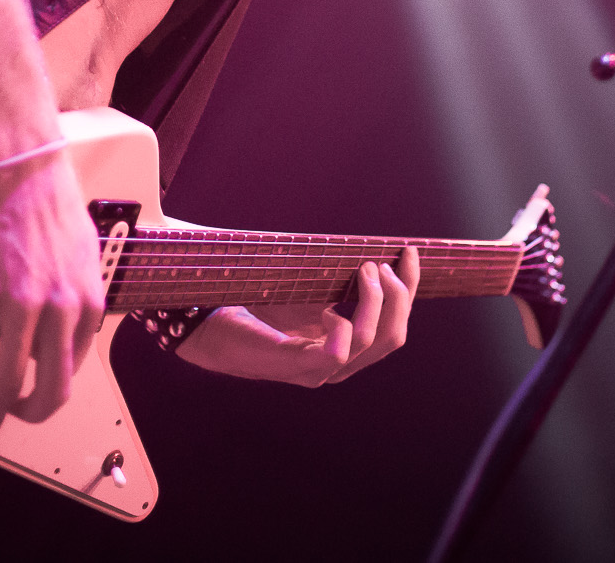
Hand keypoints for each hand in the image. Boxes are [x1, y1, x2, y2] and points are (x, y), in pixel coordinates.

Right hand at [0, 153, 106, 444]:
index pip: (75, 366)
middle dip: (31, 415)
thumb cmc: (51, 204)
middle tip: (14, 420)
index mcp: (88, 302)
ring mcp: (21, 309)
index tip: (35, 392)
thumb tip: (59, 329)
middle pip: (51, 389)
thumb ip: (74, 297)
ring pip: (10, 385)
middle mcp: (60, 312)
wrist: (20, 171)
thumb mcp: (83, 256)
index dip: (52, 387)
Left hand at [173, 247, 418, 385]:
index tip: (409, 251)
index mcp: (345, 344)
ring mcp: (315, 369)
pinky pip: (336, 355)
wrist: (205, 319)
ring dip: (375, 302)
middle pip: (393, 337)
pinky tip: (331, 310)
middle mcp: (336, 363)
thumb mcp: (308, 284)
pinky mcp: (290, 364)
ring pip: (371, 343)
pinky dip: (343, 330)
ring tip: (363, 269)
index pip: (395, 327)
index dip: (409, 289)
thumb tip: (371, 246)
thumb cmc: (253, 300)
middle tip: (381, 263)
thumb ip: (338, 275)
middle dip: (399, 296)